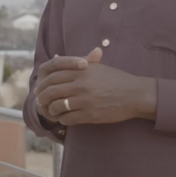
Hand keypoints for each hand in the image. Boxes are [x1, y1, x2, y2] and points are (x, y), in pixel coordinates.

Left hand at [36, 47, 155, 124]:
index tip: (40, 88)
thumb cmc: (116, 79)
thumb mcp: (96, 67)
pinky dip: (62, 119)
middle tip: (40, 101)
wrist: (135, 94)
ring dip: (51, 110)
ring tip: (52, 111)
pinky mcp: (90, 114)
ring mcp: (85, 100)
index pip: (53, 75)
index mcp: (81, 70)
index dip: (44, 83)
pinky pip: (68, 118)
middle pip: (52, 91)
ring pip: (57, 105)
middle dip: (43, 97)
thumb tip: (56, 57)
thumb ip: (75, 63)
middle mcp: (81, 84)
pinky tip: (63, 118)